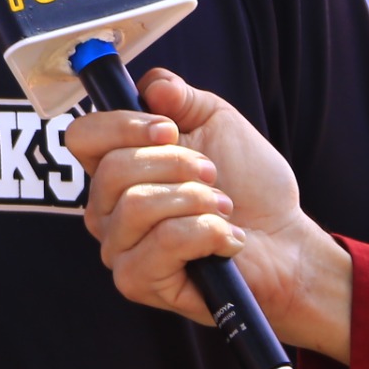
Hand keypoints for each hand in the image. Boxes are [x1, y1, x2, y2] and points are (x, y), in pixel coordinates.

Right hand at [66, 69, 353, 359]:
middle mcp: (107, 210)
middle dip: (177, 165)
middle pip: (113, 171)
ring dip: (196, 200)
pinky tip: (226, 240)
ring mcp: (119, 248)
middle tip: (213, 175)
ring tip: (223, 208)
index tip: (169, 129)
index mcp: (116, 169)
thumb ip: (182, 98)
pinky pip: (165, 241)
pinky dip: (208, 233)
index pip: (82, 138)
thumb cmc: (249, 186)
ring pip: (137, 205)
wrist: (286, 243)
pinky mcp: (137, 281)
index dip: (121, 126)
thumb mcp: (219, 122)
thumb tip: (153, 87)